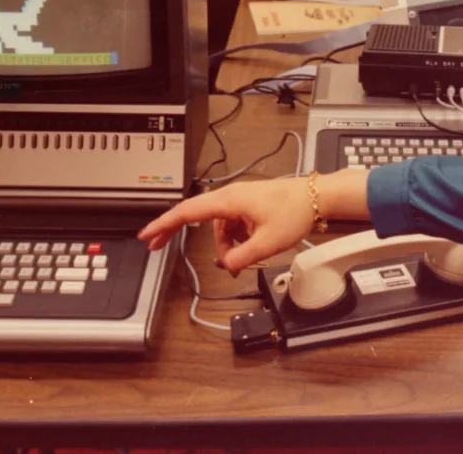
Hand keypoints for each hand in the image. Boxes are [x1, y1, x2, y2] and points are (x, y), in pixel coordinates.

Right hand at [137, 169, 369, 273]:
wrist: (317, 197)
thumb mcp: (268, 242)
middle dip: (177, 232)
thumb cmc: (294, 210)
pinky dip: (235, 240)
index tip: (146, 234)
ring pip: (218, 228)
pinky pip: (231, 226)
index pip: (187, 212)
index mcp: (228, 201)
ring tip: (242, 259)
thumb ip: (241, 257)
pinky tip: (249, 249)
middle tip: (158, 246)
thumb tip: (225, 265)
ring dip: (224, 246)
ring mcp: (238, 201)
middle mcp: (229, 197)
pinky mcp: (246, 206)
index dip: (163, 223)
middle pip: (195, 217)